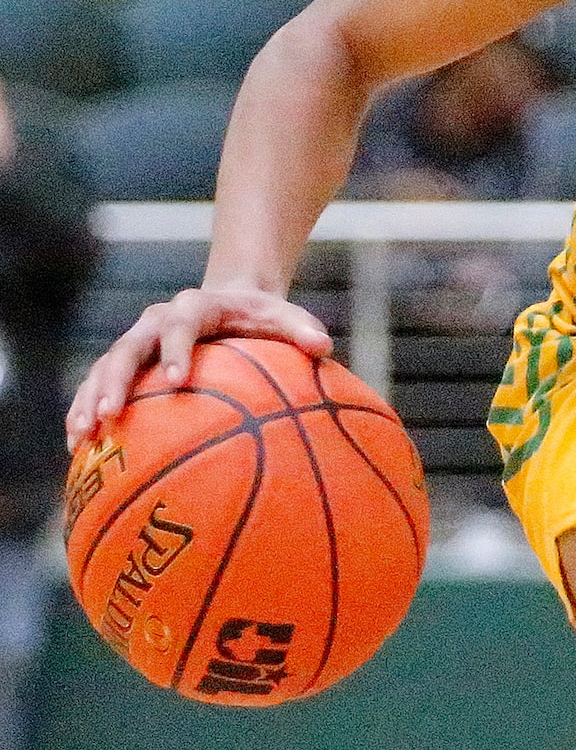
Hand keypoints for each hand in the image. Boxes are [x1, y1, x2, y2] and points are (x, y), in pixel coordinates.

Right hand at [66, 287, 331, 447]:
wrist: (229, 301)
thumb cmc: (260, 316)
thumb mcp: (283, 315)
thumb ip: (302, 328)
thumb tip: (325, 346)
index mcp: (193, 308)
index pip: (179, 326)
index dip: (175, 351)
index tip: (177, 381)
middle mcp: (155, 322)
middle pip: (126, 349)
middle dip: (114, 381)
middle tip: (109, 415)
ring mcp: (135, 342)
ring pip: (103, 369)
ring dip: (88, 400)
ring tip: (80, 438)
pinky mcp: (125, 363)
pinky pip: (97, 386)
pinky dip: (83, 411)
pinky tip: (77, 448)